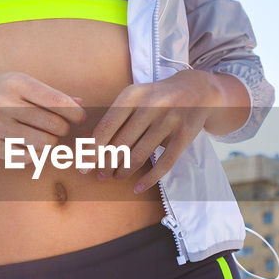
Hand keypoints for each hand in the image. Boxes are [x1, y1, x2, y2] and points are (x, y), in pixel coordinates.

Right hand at [0, 72, 85, 160]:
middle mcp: (5, 104)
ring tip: (44, 137)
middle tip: (57, 127)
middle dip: (62, 129)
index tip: (78, 118)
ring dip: (50, 143)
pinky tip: (28, 146)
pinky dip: (33, 154)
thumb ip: (48, 93)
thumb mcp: (16, 82)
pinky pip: (25, 158)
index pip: (57, 102)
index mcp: (16, 83)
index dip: (75, 113)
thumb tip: (79, 103)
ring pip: (43, 144)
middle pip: (54, 125)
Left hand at [85, 70, 222, 193]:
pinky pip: (164, 163)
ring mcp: (170, 120)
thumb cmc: (155, 98)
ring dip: (124, 171)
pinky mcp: (185, 135)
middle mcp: (151, 105)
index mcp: (133, 95)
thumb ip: (113, 119)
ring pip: (140, 155)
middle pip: (121, 144)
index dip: (92, 150)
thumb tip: (87, 145)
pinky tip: (138, 187)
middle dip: (107, 164)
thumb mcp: (134, 99)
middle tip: (101, 175)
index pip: (106, 127)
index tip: (84, 167)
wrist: (195, 91)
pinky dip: (149, 178)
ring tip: (117, 177)